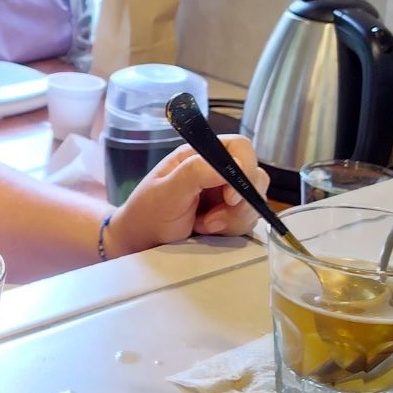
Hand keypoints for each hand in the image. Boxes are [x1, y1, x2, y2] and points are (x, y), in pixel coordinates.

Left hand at [106, 135, 269, 256]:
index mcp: (200, 155)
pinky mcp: (229, 215)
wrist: (139, 243)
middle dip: (238, 203)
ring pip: (254, 201)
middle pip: (254, 177)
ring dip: (233, 219)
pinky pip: (248, 219)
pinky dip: (232, 230)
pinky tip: (207, 232)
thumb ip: (195, 173)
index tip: (229, 197)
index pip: (240, 148)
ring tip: (202, 226)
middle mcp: (216, 171)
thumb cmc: (147, 214)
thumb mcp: (166, 192)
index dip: (244, 169)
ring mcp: (225, 193)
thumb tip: (231, 167)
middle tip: (210, 221)